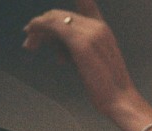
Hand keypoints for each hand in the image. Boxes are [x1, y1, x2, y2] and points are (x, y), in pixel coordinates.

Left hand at [23, 1, 140, 118]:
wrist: (121, 101)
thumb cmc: (108, 88)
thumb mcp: (93, 63)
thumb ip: (77, 49)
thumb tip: (58, 47)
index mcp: (104, 30)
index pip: (85, 3)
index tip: (52, 13)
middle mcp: (98, 27)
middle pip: (61, 15)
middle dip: (43, 25)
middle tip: (31, 41)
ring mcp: (90, 33)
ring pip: (54, 18)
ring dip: (38, 29)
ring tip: (30, 44)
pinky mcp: (80, 43)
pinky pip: (52, 26)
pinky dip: (38, 28)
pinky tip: (30, 39)